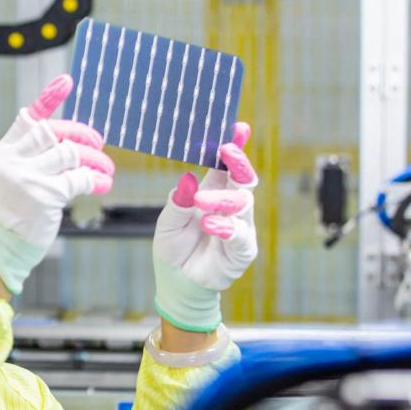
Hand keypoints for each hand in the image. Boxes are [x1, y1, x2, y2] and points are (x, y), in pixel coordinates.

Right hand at [0, 75, 114, 294]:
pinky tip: (103, 183)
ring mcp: (27, 177)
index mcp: (3, 151)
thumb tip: (70, 137)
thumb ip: (33, 155)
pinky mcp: (45, 195)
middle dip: (83, 135)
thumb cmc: (16, 210)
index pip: (29, 118)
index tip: (68, 80)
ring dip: (95, 160)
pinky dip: (95, 180)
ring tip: (106, 169)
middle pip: (55, 132)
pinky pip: (79, 179)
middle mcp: (12, 160)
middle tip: (99, 144)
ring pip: (71, 154)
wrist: (6, 246)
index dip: (49, 98)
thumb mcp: (14, 176)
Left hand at [153, 122, 258, 331]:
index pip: (226, 165)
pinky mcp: (243, 249)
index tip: (238, 126)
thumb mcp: (167, 222)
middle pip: (243, 178)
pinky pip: (240, 234)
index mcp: (212, 191)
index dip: (234, 146)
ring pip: (242, 203)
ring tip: (201, 203)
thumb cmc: (173, 247)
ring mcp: (240, 226)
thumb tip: (188, 179)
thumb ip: (178, 202)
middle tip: (226, 150)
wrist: (175, 282)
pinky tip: (210, 225)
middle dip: (237, 162)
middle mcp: (230, 205)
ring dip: (222, 199)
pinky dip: (225, 227)